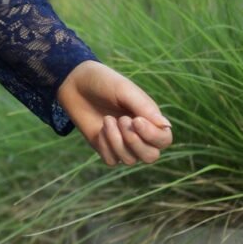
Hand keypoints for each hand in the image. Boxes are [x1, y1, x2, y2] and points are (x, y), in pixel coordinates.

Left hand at [55, 59, 172, 166]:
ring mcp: (122, 143)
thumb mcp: (125, 90)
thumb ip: (146, 108)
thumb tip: (167, 127)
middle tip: (121, 120)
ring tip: (107, 120)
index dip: (152, 136)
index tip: (136, 120)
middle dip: (135, 142)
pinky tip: (100, 129)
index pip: (164, 140)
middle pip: (151, 156)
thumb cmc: (104, 83)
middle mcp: (139, 134)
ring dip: (117, 141)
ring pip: (130, 160)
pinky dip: (105, 146)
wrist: (76, 84)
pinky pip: (111, 160)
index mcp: (150, 119)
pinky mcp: (105, 148)